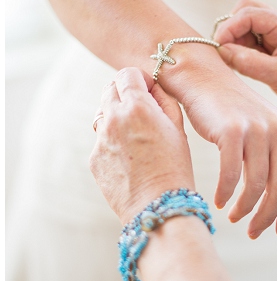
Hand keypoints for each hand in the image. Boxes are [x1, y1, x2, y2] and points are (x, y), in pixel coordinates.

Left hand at [90, 67, 193, 223]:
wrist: (158, 206)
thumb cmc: (176, 168)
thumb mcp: (179, 130)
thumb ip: (165, 102)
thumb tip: (153, 89)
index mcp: (137, 107)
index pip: (127, 74)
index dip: (139, 79)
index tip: (148, 90)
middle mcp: (114, 119)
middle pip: (110, 90)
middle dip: (126, 94)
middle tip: (143, 111)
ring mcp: (100, 140)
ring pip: (104, 115)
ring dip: (118, 117)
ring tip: (139, 138)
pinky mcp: (94, 159)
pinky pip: (102, 141)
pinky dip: (115, 143)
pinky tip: (133, 160)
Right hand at [180, 67, 276, 239]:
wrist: (202, 77)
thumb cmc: (230, 111)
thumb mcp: (262, 133)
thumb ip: (274, 160)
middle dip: (268, 217)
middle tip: (254, 233)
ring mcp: (257, 130)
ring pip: (257, 185)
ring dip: (245, 209)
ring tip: (234, 218)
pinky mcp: (232, 131)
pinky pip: (231, 175)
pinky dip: (226, 194)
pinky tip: (219, 202)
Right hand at [214, 0, 276, 121]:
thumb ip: (248, 62)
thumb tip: (221, 50)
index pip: (250, 14)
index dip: (229, 28)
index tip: (217, 46)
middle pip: (245, 12)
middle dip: (231, 30)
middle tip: (225, 53)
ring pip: (245, 27)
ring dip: (235, 42)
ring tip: (236, 63)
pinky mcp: (273, 48)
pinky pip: (249, 41)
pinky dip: (240, 50)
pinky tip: (241, 65)